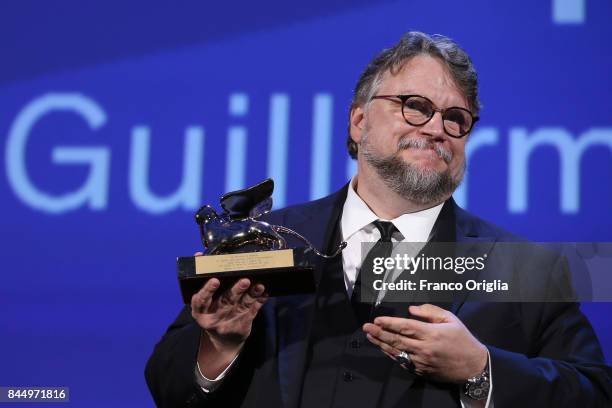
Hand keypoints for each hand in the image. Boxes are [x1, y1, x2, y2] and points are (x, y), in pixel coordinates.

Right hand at [191, 253, 267, 352]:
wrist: (224, 340)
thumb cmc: (212, 311)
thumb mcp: (204, 302)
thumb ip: (204, 281)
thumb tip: (200, 255)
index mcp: (200, 311)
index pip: (201, 301)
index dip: (207, 290)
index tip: (215, 280)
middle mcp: (214, 317)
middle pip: (225, 302)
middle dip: (236, 290)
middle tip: (245, 280)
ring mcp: (229, 322)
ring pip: (242, 305)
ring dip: (251, 294)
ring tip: (259, 285)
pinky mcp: (243, 325)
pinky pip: (252, 311)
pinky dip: (259, 301)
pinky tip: (264, 292)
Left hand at [363, 304, 487, 382]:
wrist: (474, 366)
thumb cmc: (462, 339)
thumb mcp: (451, 319)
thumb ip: (430, 312)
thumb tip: (411, 310)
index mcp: (432, 334)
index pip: (406, 327)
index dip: (390, 323)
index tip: (377, 319)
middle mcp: (424, 348)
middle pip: (397, 340)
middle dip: (379, 333)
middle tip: (366, 327)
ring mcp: (422, 362)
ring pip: (397, 352)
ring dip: (381, 344)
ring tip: (370, 336)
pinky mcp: (421, 371)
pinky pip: (403, 362)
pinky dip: (391, 355)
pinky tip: (383, 348)